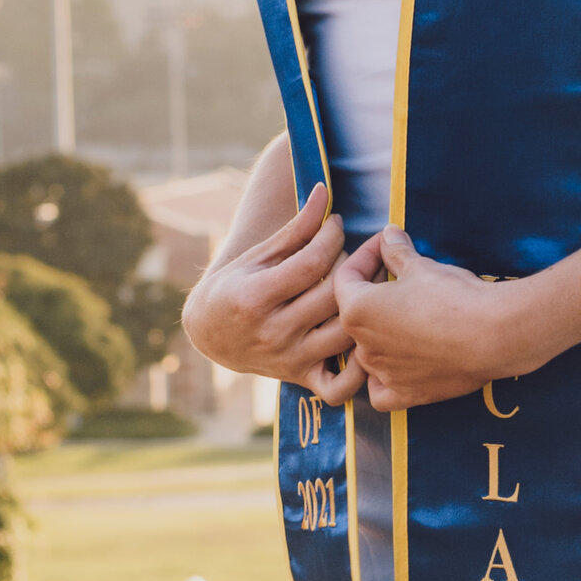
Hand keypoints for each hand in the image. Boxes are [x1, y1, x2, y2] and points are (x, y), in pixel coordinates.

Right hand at [181, 178, 365, 401]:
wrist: (211, 335)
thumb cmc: (236, 286)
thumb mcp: (258, 255)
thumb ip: (296, 230)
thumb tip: (325, 191)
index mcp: (255, 297)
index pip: (312, 263)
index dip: (332, 237)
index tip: (337, 224)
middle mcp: (273, 333)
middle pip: (334, 296)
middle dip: (355, 265)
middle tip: (362, 250)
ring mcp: (289, 360)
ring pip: (346, 335)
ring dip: (366, 308)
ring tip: (369, 288)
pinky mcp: (301, 379)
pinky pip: (341, 388)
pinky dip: (360, 372)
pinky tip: (364, 341)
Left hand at [332, 227, 525, 413]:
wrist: (493, 336)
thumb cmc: (454, 297)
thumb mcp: (422, 266)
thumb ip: (397, 253)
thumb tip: (388, 236)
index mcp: (357, 310)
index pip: (345, 277)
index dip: (365, 254)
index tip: (385, 244)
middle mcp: (363, 346)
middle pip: (355, 314)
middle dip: (373, 290)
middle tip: (398, 272)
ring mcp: (383, 373)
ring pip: (367, 350)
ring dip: (381, 330)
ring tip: (406, 314)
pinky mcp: (406, 393)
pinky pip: (381, 390)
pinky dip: (384, 378)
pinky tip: (399, 363)